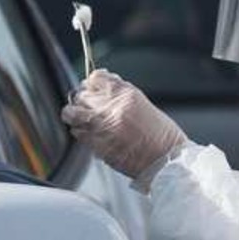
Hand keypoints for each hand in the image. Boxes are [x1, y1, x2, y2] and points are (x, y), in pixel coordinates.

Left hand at [61, 70, 187, 180]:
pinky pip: (78, 133)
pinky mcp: (97, 145)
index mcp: (127, 95)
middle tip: (87, 106)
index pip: (96, 78)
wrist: (166, 161)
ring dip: (75, 115)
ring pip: (72, 113)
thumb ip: (121, 98)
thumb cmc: (162, 137)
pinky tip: (89, 134)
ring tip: (81, 119)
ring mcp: (102, 127)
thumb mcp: (143, 106)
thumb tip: (104, 91)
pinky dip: (80, 132)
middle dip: (83, 100)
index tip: (91, 88)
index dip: (91, 83)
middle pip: (81, 95)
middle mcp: (112, 108)